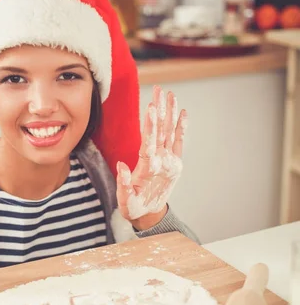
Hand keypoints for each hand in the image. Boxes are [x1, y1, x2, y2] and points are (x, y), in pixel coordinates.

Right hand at [116, 85, 186, 226]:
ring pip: (170, 132)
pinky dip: (181, 127)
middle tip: (159, 90)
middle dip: (160, 110)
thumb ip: (123, 184)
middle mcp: (163, 163)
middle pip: (161, 132)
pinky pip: (179, 141)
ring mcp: (171, 161)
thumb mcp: (125, 201)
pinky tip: (182, 112)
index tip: (152, 107)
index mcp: (150, 170)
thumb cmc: (134, 207)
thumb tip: (122, 165)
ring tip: (169, 94)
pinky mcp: (175, 161)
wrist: (151, 214)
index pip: (150, 143)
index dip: (151, 125)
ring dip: (170, 112)